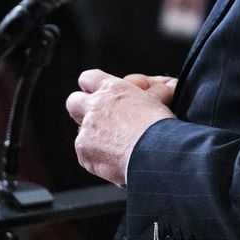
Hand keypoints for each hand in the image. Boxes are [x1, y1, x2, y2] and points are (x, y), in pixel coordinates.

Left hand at [65, 68, 174, 186]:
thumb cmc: (160, 128)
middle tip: (98, 119)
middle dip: (81, 109)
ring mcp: (86, 130)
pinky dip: (98, 158)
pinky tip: (116, 161)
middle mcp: (94, 107)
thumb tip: (166, 86)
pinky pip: (86, 154)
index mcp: (111, 90)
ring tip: (117, 146)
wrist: (155, 154)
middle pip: (73, 101)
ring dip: (94, 137)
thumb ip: (149, 93)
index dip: (92, 87)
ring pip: (81, 131)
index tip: (97, 95)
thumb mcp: (156, 101)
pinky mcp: (84, 152)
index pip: (89, 78)